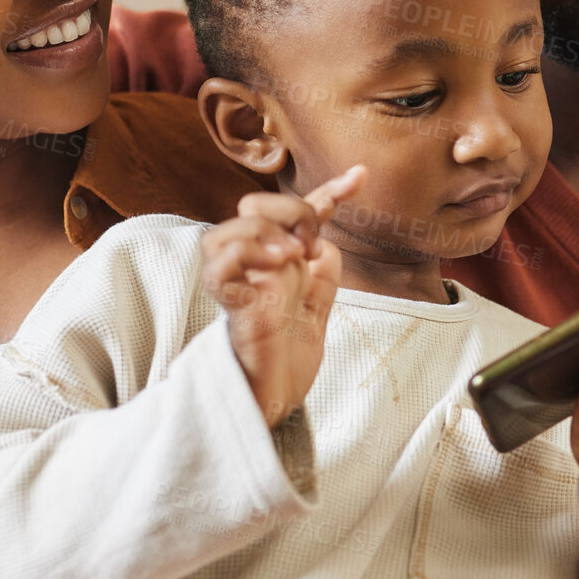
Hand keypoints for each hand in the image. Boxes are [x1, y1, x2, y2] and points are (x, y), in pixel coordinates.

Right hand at [200, 166, 364, 426]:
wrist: (277, 404)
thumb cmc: (289, 362)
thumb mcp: (319, 310)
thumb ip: (324, 275)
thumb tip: (328, 242)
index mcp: (278, 264)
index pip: (297, 215)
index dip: (329, 190)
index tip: (360, 175)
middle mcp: (254, 268)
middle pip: (252, 207)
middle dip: (288, 209)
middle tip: (312, 242)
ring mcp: (239, 285)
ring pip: (227, 229)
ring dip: (265, 230)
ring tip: (293, 255)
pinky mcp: (229, 307)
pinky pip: (218, 267)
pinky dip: (244, 254)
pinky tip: (276, 264)